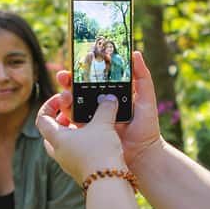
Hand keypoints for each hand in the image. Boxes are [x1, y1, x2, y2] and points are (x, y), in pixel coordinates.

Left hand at [36, 90, 125, 183]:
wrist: (109, 183)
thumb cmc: (100, 152)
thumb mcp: (103, 124)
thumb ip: (105, 108)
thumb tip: (109, 98)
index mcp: (57, 139)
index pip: (42, 119)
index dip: (48, 106)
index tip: (62, 99)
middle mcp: (60, 153)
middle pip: (51, 134)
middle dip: (61, 121)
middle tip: (73, 114)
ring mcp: (69, 164)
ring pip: (65, 145)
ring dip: (74, 133)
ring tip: (90, 124)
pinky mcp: (81, 171)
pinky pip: (77, 154)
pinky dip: (84, 144)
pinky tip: (100, 139)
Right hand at [50, 51, 162, 170]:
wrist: (143, 155)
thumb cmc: (147, 127)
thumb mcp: (146, 99)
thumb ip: (142, 77)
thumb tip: (136, 53)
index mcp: (110, 94)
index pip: (93, 78)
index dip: (83, 69)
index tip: (77, 62)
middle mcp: (97, 105)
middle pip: (77, 89)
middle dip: (67, 81)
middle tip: (64, 77)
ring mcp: (90, 119)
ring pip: (71, 105)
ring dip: (64, 98)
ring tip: (65, 96)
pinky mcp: (86, 133)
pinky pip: (70, 124)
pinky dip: (63, 118)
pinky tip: (61, 114)